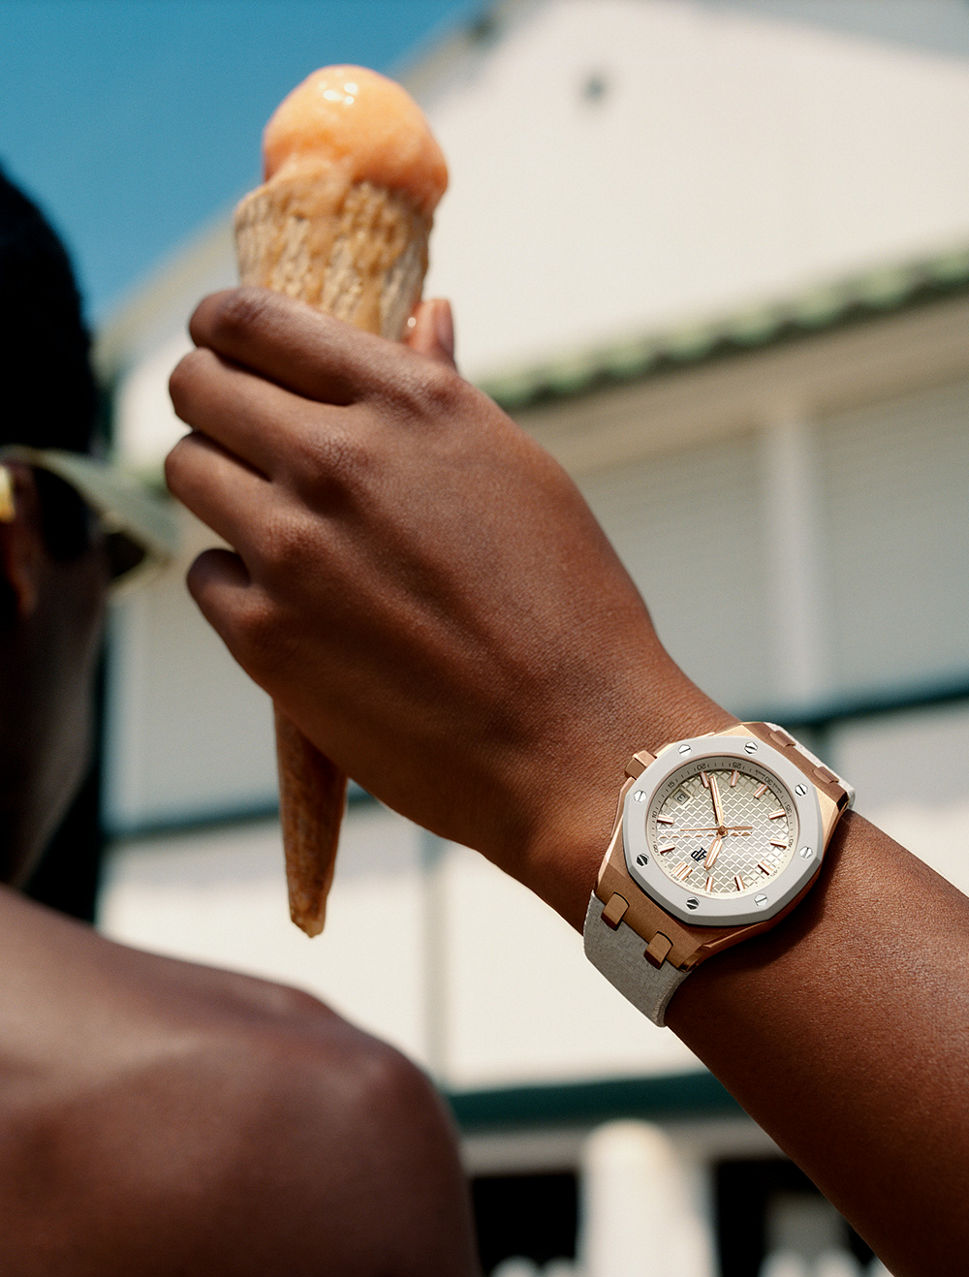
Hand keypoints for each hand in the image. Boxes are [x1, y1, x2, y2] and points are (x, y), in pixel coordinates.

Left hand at [166, 289, 725, 924]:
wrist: (575, 744)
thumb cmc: (569, 608)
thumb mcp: (518, 473)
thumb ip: (444, 395)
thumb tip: (424, 315)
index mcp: (407, 402)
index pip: (253, 320)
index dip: (221, 324)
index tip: (218, 340)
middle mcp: (336, 460)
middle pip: (197, 388)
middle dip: (206, 397)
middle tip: (233, 426)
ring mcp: (291, 548)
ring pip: (186, 473)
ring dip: (218, 486)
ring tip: (273, 520)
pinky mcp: (264, 636)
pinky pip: (206, 576)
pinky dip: (236, 581)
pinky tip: (295, 604)